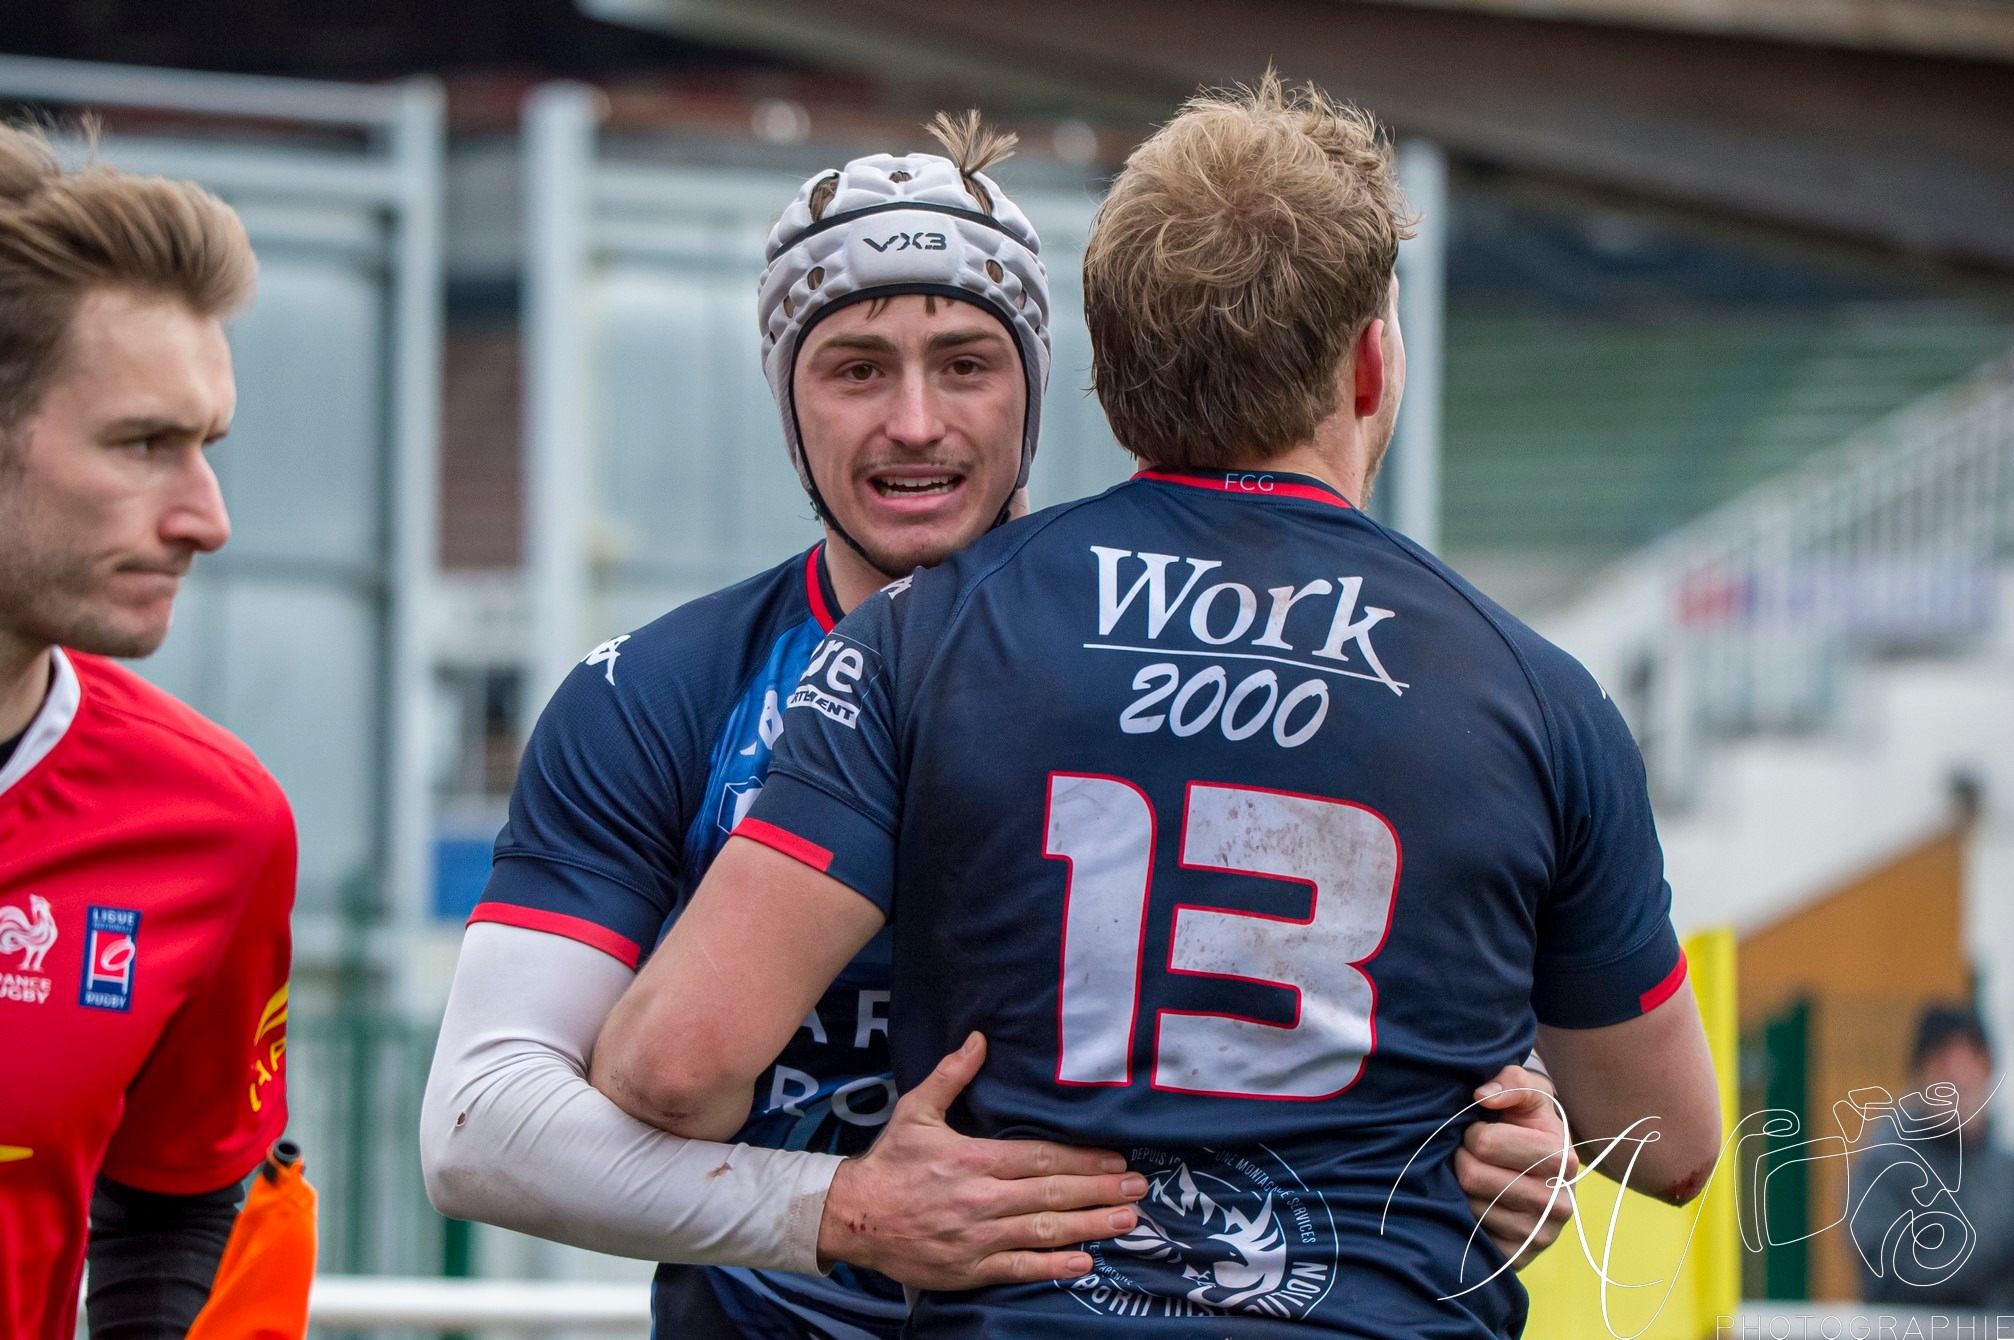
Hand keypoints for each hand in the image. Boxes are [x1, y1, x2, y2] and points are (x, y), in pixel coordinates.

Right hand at [816, 1033, 1146, 1288]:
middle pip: (1052, 1195)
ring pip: (1044, 1232)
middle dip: (1100, 1191)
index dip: (1082, 1159)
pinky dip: (1053, 1267)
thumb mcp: (916, 1111)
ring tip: (1126, 1221)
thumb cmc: (888, 1162)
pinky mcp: (969, 1269)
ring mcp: (977, 1238)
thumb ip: (952, 1076)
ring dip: (1089, 1226)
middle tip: (1139, 1188)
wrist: (852, 1217)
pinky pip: (1019, 1268)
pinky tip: (1085, 1263)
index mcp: (973, 1160)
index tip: (1116, 1158)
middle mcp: (981, 1200)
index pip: (1040, 1159)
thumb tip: (979, 1038)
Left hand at [1455, 1063, 1578, 1268]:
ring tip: (1477, 1175)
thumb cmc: (1528, 1124)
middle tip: (1472, 1154)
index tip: (1482, 1130)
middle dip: (1462, 1158)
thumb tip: (1482, 1096)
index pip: (1485, 1143)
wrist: (1541, 1169)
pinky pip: (1470, 1236)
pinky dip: (1464, 1216)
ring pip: (1467, 1206)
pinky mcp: (1520, 1257)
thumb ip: (1511, 1081)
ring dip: (1460, 1187)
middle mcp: (1559, 1203)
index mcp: (1562, 1159)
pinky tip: (1478, 1202)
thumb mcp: (1528, 1093)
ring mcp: (1540, 1235)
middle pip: (1472, 1176)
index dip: (1473, 1132)